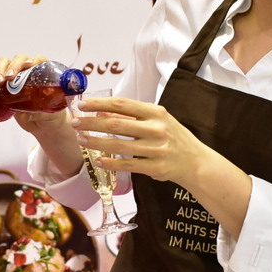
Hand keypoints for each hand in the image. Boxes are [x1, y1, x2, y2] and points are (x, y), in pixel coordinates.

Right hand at [0, 53, 67, 134]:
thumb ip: (37, 113)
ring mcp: (15, 75)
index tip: (28, 66)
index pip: (37, 60)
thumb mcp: (47, 115)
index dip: (31, 60)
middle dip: (12, 66)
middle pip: (19, 59)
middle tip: (7, 79)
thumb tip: (25, 115)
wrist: (41, 123)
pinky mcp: (4, 83)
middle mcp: (28, 70)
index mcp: (43, 73)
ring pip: (5, 63)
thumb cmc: (49, 114)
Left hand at [71, 95, 208, 186]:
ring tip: (82, 140)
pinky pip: (128, 165)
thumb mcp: (156, 121)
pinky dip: (111, 162)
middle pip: (116, 125)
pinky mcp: (155, 167)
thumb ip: (131, 117)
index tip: (82, 105)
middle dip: (91, 124)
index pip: (122, 104)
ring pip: (119, 146)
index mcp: (156, 113)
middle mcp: (156, 129)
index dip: (99, 104)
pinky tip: (98, 160)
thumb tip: (101, 113)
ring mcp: (156, 149)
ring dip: (96, 143)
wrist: (196, 162)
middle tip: (75, 123)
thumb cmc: (174, 138)